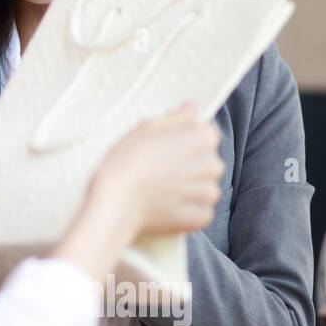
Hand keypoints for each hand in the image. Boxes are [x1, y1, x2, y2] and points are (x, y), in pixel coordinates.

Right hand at [92, 103, 224, 239]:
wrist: (114, 203)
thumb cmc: (125, 162)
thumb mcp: (145, 128)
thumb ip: (175, 117)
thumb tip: (192, 108)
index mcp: (201, 138)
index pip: (208, 133)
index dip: (187, 138)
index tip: (168, 146)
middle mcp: (211, 164)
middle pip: (209, 161)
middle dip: (192, 163)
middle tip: (162, 168)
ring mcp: (207, 193)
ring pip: (207, 187)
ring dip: (190, 188)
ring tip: (162, 189)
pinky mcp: (200, 218)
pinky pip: (202, 211)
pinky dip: (187, 210)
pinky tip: (166, 206)